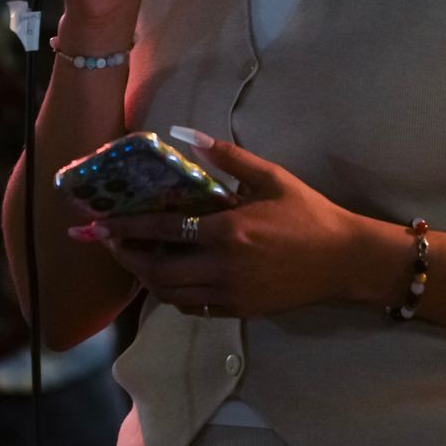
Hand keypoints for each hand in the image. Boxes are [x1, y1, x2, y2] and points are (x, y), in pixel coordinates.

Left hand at [71, 137, 358, 317]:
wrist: (342, 259)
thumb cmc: (308, 213)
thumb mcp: (271, 177)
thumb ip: (228, 157)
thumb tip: (187, 135)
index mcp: (229, 230)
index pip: (164, 229)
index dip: (128, 227)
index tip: (103, 223)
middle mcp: (223, 266)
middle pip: (157, 269)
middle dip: (127, 256)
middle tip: (110, 244)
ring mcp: (230, 293)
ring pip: (170, 294)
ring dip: (145, 278)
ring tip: (134, 259)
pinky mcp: (238, 310)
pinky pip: (192, 308)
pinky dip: (172, 295)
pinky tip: (168, 278)